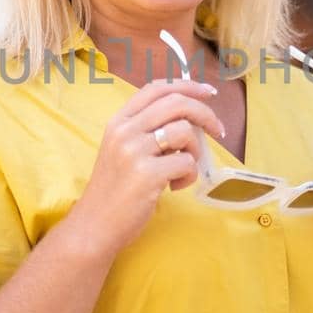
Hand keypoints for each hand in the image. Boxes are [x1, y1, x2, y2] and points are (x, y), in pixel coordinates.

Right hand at [73, 77, 225, 253]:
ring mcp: (134, 152)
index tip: (208, 92)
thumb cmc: (114, 190)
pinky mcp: (147, 175)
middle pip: (176, 103)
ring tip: (182, 169)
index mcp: (118, 121)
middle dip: (205, 113)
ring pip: (185, 131)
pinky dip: (189, 176)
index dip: (187, 86)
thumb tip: (191, 120)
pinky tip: (175, 187)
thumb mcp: (122, 150)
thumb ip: (148, 131)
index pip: (156, 88)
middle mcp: (124, 131)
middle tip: (218, 130)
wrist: (94, 226)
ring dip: (195, 151)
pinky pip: (187, 163)